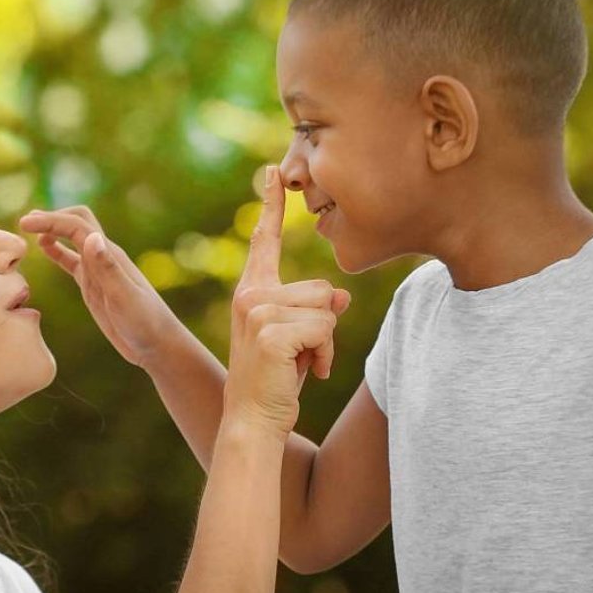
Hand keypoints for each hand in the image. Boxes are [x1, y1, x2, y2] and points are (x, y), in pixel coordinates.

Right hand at [19, 205, 180, 367]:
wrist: (158, 344)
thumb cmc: (145, 323)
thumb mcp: (124, 298)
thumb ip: (108, 268)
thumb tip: (91, 237)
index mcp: (109, 255)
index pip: (76, 226)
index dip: (50, 221)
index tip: (24, 223)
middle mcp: (103, 257)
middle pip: (75, 223)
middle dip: (51, 218)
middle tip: (24, 223)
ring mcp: (98, 271)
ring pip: (72, 239)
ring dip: (52, 230)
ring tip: (28, 229)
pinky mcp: (94, 285)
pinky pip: (71, 261)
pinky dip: (56, 251)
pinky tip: (43, 249)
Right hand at [226, 167, 349, 435]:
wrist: (254, 421)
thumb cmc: (277, 381)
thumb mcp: (301, 340)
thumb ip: (316, 312)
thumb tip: (342, 299)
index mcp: (252, 290)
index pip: (266, 240)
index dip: (271, 205)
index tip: (274, 171)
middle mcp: (250, 294)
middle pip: (322, 288)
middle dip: (324, 325)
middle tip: (301, 355)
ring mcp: (257, 311)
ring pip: (327, 309)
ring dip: (326, 343)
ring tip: (303, 364)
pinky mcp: (270, 331)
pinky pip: (325, 329)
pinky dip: (326, 356)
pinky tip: (308, 372)